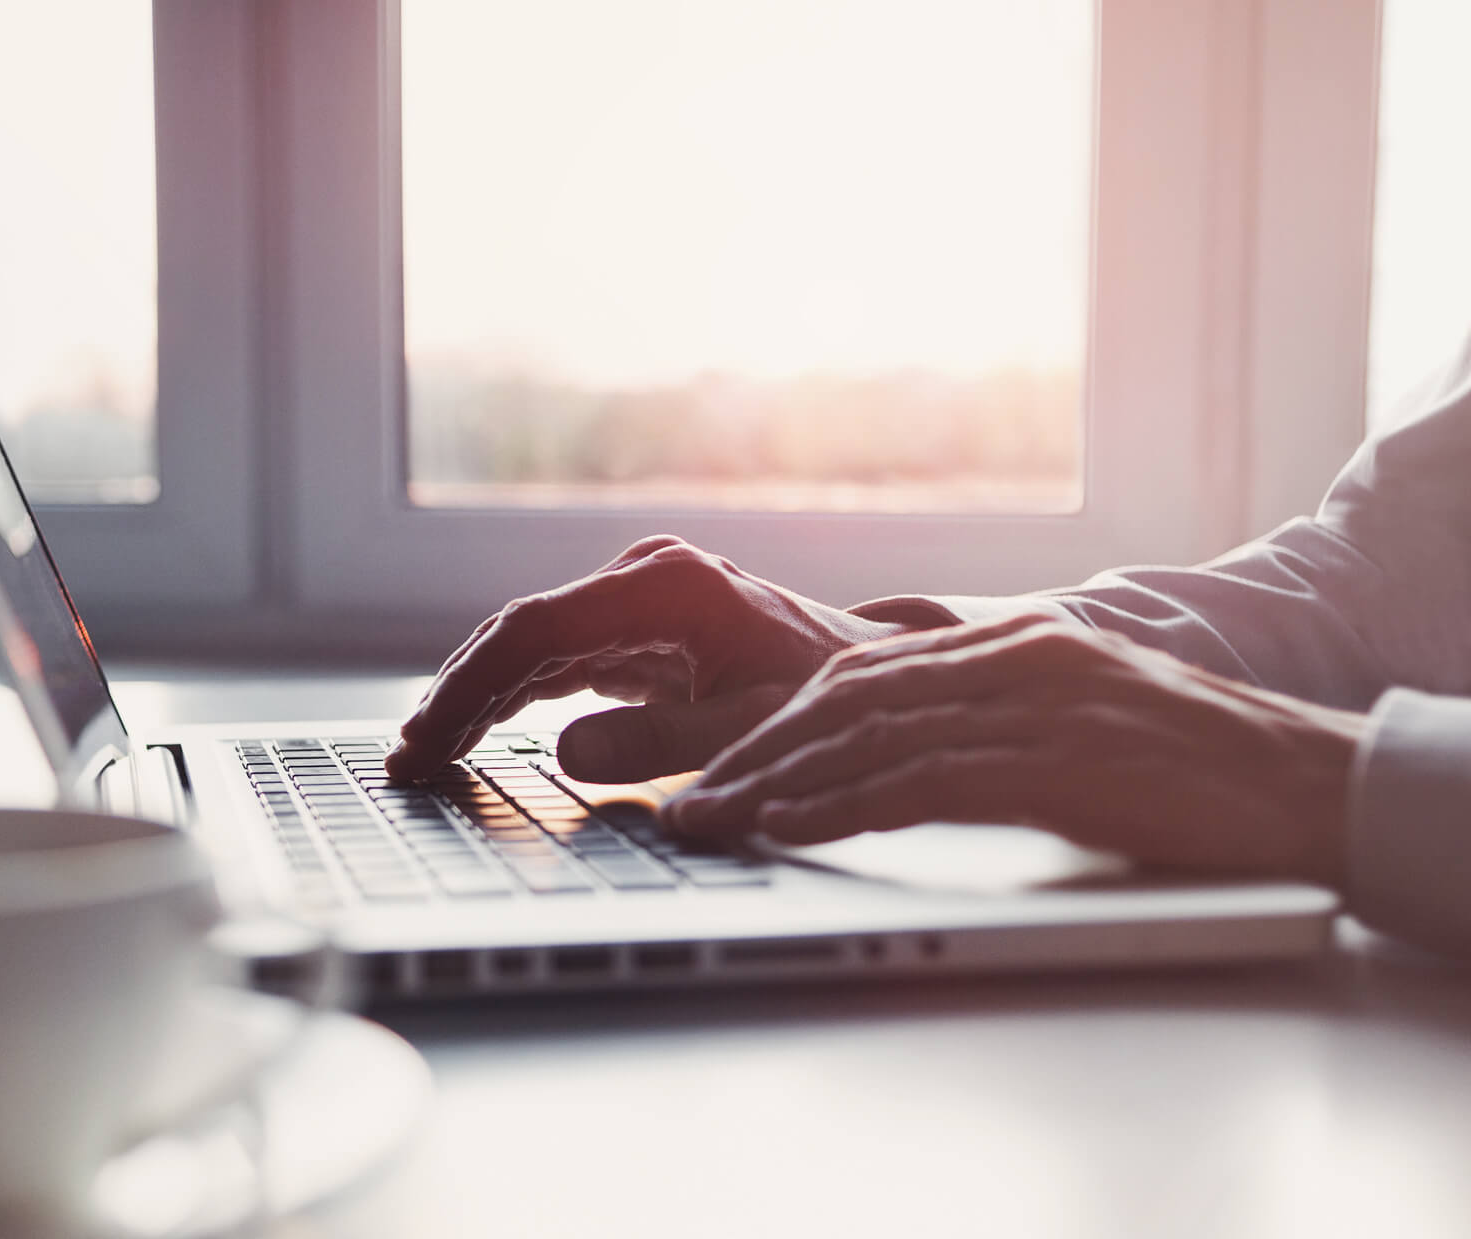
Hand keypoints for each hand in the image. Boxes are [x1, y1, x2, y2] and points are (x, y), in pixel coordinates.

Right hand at [385, 536, 914, 782]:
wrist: (873, 682)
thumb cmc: (825, 706)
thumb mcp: (751, 732)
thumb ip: (662, 745)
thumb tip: (567, 751)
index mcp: (667, 589)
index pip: (537, 631)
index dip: (471, 687)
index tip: (429, 739)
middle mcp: (642, 581)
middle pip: (520, 636)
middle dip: (458, 698)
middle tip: (406, 764)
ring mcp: (635, 601)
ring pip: (530, 648)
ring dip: (475, 701)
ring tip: (422, 757)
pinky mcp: (635, 630)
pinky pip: (556, 662)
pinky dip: (512, 699)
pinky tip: (471, 735)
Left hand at [663, 614, 1367, 885]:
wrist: (1298, 779)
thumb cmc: (1183, 762)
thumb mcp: (1069, 715)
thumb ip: (985, 716)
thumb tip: (894, 752)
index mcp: (1006, 639)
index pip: (860, 674)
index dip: (777, 721)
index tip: (717, 766)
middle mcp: (1006, 654)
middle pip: (843, 696)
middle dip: (752, 751)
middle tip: (687, 799)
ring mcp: (1028, 699)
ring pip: (866, 732)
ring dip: (775, 782)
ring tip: (712, 819)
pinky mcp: (1050, 755)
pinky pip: (920, 777)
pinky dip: (843, 803)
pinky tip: (791, 825)